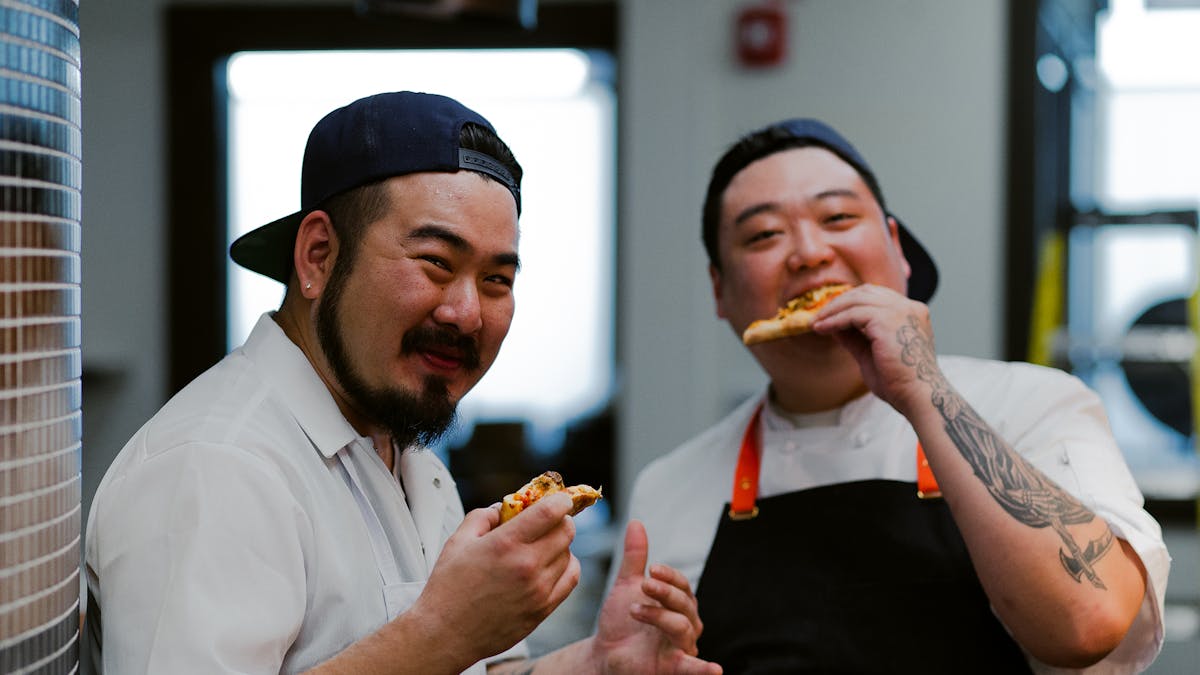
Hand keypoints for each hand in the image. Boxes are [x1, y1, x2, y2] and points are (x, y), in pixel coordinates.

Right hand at [410, 492, 580, 664]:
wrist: (445, 634)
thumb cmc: (448, 588)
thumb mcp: (458, 541)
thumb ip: (483, 516)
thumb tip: (503, 508)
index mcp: (506, 544)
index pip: (550, 512)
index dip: (560, 501)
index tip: (559, 499)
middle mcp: (527, 565)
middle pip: (566, 531)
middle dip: (561, 520)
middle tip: (549, 521)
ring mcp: (538, 590)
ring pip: (569, 554)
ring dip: (560, 544)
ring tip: (543, 546)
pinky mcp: (542, 609)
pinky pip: (571, 579)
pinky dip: (567, 566)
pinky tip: (553, 565)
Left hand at [590, 520, 721, 673]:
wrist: (602, 651)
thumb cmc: (620, 621)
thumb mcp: (627, 586)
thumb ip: (635, 558)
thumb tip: (636, 522)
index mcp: (678, 604)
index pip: (683, 586)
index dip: (671, 577)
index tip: (652, 569)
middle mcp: (685, 623)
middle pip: (685, 604)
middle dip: (665, 593)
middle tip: (644, 586)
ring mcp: (680, 646)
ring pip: (683, 627)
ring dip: (661, 617)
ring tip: (635, 610)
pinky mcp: (672, 666)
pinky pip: (691, 668)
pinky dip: (703, 669)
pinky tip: (714, 670)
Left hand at [810, 283, 939, 414]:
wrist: (917, 397)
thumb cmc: (899, 383)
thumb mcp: (871, 353)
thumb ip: (855, 337)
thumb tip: (833, 326)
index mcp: (912, 313)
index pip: (876, 296)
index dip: (850, 302)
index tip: (829, 314)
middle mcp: (909, 307)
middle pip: (866, 292)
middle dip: (839, 302)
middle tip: (818, 316)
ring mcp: (901, 311)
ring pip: (857, 300)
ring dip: (832, 310)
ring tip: (816, 323)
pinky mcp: (888, 320)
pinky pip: (853, 313)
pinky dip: (835, 320)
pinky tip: (822, 329)